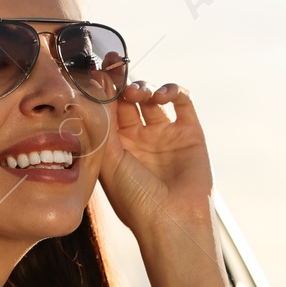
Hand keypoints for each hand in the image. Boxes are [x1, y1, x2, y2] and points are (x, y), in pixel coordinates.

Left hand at [96, 81, 214, 233]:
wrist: (172, 220)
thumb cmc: (134, 198)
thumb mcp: (109, 159)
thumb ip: (103, 123)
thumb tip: (95, 86)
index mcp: (115, 147)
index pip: (106, 109)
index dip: (102, 88)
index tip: (95, 67)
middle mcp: (139, 139)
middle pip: (127, 99)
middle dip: (121, 80)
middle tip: (114, 66)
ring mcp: (164, 135)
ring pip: (152, 97)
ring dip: (143, 87)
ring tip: (137, 94)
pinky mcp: (190, 132)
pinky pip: (182, 101)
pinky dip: (172, 90)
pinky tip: (162, 95)